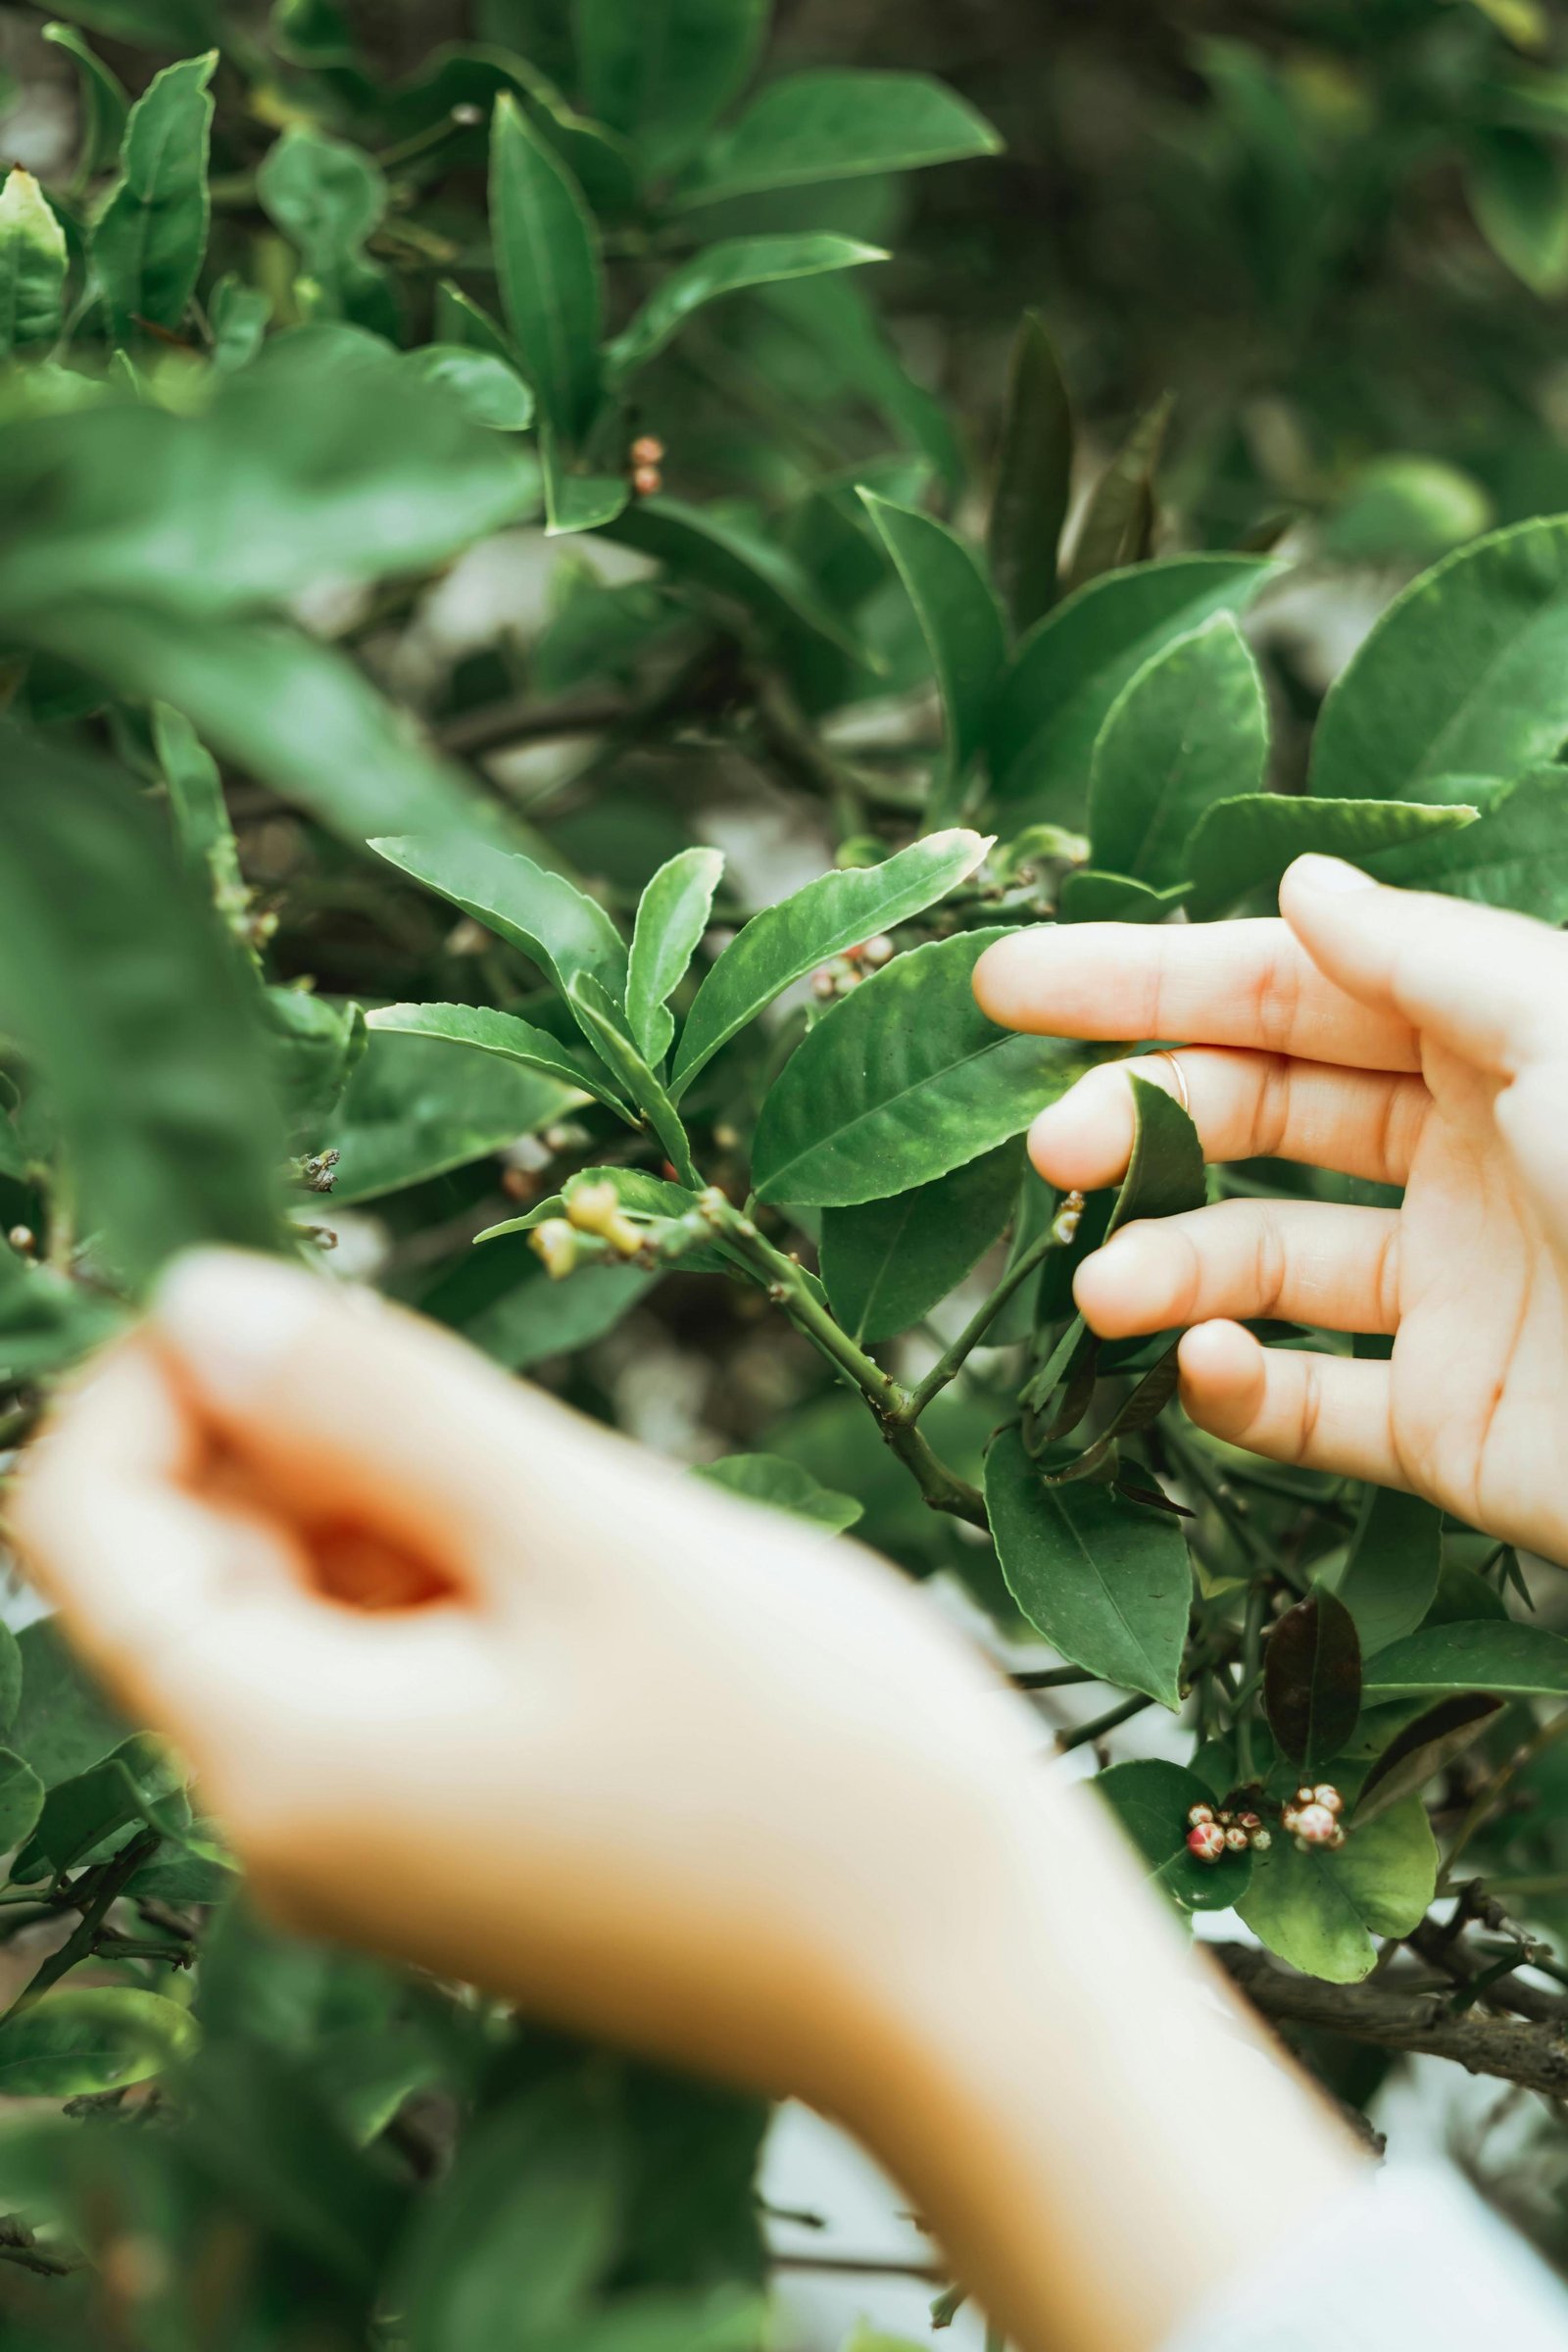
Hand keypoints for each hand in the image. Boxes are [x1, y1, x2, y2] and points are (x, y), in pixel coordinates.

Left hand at [9, 1250, 1355, 2351]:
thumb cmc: (813, 1759)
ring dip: (393, 1499)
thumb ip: (373, 1402)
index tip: (310, 1295)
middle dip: (298, 1433)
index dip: (158, 1375)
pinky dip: (451, 1577)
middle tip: (483, 1397)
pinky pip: (391, 1672)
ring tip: (566, 1497)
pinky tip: (583, 1563)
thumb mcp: (585, 1532)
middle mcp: (290, 1824)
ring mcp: (380, 1848)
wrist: (980, 1986)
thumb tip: (196, 1297)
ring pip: (304, 1605)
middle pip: (192, 1560)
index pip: (80, 1521)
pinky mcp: (466, 1846)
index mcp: (279, 1757)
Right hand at [976, 854, 1567, 1565]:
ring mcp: (1449, 1292)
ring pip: (1259, 1262)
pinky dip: (1234, 1390)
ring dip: (1164, 1265)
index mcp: (1488, 1042)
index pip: (1285, 991)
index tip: (1014, 989)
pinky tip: (1199, 1367)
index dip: (1149, 982)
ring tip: (1106, 1289)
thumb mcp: (1560, 1030)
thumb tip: (1301, 886)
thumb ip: (1423, 956)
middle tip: (1047, 1145)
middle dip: (1138, 1119)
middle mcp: (1458, 1155)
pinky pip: (1309, 1403)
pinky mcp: (1445, 1425)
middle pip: (1253, 1116)